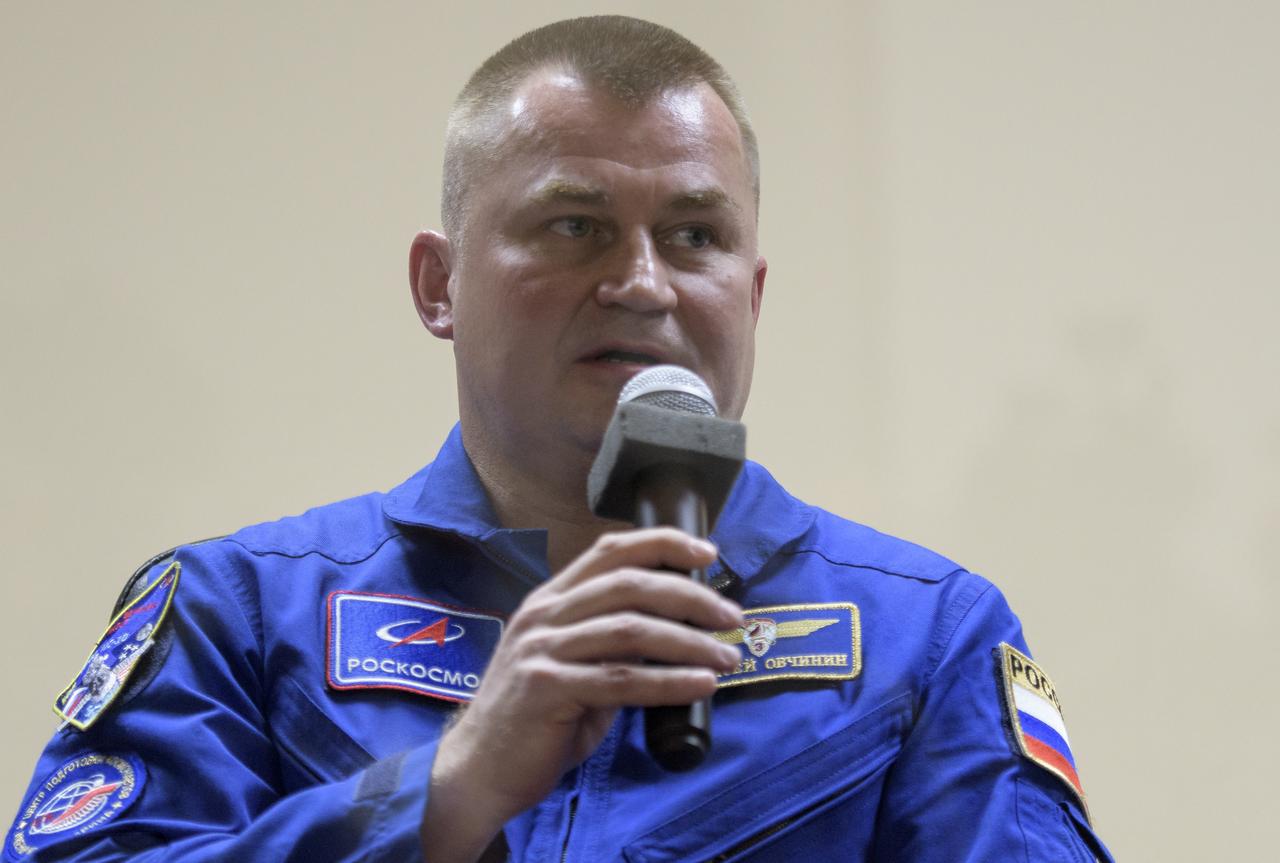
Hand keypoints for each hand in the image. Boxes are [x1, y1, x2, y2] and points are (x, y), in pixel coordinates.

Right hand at [419, 527, 742, 861]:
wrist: (477, 771)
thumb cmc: (534, 720)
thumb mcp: (572, 667)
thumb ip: (611, 647)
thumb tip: (674, 636)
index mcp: (550, 600)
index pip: (610, 551)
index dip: (662, 543)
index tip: (707, 551)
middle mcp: (543, 615)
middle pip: (630, 585)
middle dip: (691, 596)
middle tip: (732, 616)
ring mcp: (540, 650)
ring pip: (632, 630)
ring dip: (690, 641)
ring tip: (727, 655)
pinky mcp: (546, 689)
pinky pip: (622, 680)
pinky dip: (670, 681)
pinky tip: (701, 684)